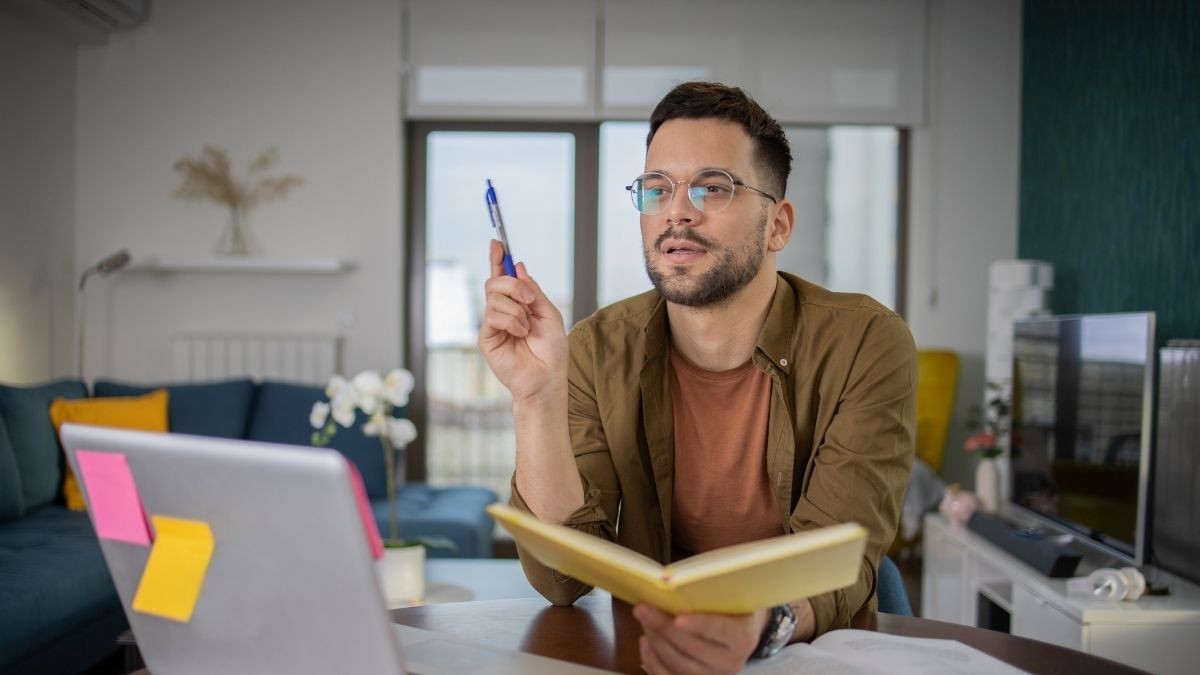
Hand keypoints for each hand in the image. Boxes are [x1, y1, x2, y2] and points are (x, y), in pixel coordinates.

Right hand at [477, 240, 567, 402]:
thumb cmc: (551, 351)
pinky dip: (511, 321)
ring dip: (516, 310)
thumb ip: (533, 291)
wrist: (546, 378)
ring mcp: (493, 324)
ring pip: (494, 297)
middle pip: (494, 282)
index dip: (499, 259)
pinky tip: (520, 334)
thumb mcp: (549, 314)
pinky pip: (493, 316)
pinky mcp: (486, 338)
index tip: (497, 242)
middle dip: (513, 285)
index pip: (503, 277)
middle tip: (529, 300)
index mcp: (518, 304)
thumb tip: (519, 267)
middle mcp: (503, 311)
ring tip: (526, 328)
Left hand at [634, 604, 768, 674]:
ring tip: (644, 619)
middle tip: (644, 609)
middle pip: (692, 647)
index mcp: (742, 636)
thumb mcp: (728, 596)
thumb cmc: (730, 608)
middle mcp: (730, 662)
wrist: (739, 630)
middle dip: (663, 627)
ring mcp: (712, 674)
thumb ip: (708, 591)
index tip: (678, 618)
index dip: (698, 624)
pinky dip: (652, 660)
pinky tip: (645, 641)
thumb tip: (676, 583)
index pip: (720, 629)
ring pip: (677, 663)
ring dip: (656, 640)